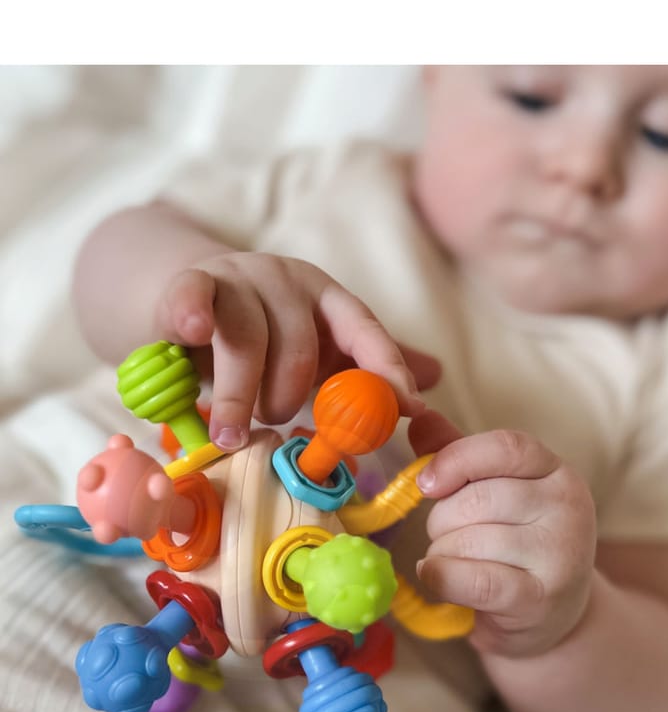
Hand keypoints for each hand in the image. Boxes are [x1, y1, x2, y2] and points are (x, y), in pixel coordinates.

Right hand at [154, 251, 439, 449]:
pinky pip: (194, 297)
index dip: (386, 366)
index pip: (365, 329)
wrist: (195, 304)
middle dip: (286, 398)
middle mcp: (287, 280)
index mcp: (326, 297)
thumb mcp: (318, 350)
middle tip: (270, 425)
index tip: (404, 405)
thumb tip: (433, 378)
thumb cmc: (264, 336)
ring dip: (239, 397)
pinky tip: (194, 331)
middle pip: (299, 345)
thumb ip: (363, 363)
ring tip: (231, 434)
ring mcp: (238, 277)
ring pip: (247, 340)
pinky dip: (193, 314)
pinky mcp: (191, 283)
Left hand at [409, 411, 595, 657]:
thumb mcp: (496, 493)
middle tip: (447, 536)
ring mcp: (559, 554)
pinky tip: (436, 576)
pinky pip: (472, 579)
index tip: (427, 483)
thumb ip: (460, 456)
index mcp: (557, 472)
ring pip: (468, 540)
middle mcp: (568, 508)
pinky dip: (441, 577)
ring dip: (442, 552)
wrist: (552, 615)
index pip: (505, 447)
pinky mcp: (540, 598)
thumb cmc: (516, 544)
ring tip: (454, 561)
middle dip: (442, 520)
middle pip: (478, 499)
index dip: (456, 460)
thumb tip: (418, 417)